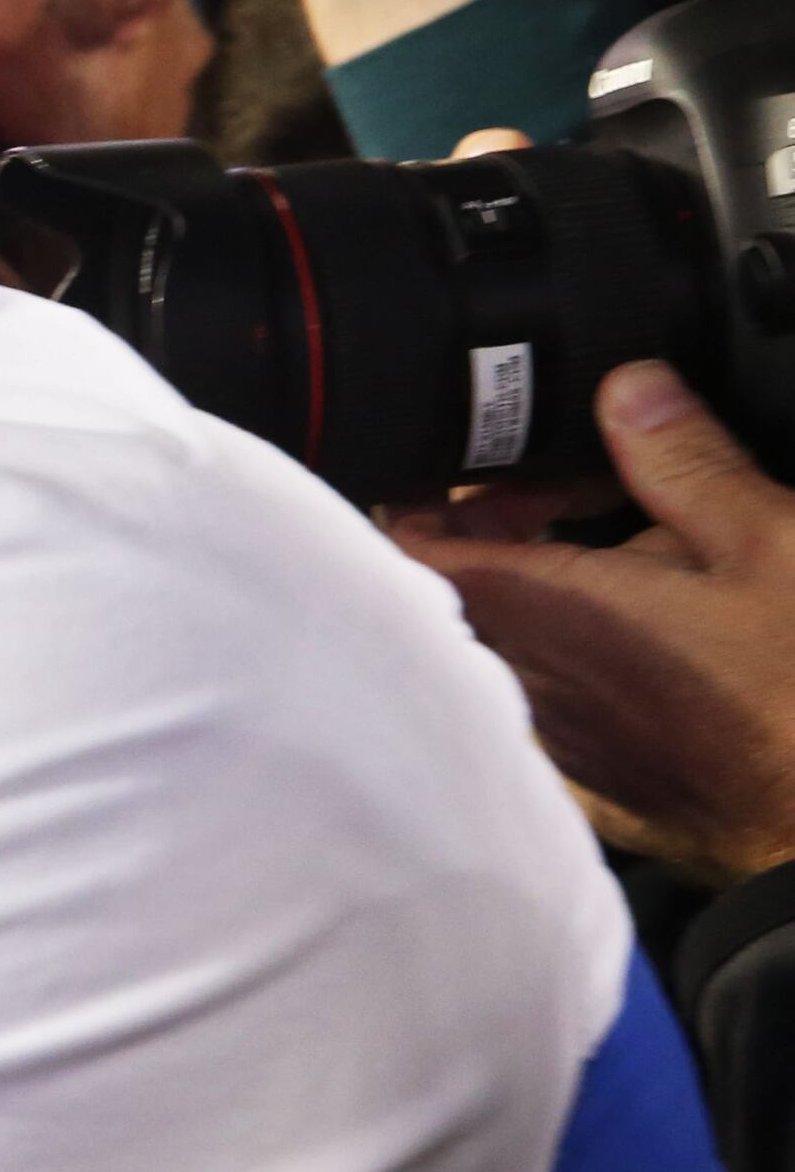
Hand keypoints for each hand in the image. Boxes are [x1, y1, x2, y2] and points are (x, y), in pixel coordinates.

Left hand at [393, 358, 794, 880]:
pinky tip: (636, 644)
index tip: (466, 462)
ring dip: (536, 594)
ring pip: (503, 643)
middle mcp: (515, 680)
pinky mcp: (584, 784)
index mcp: (535, 611)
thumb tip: (628, 387)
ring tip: (620, 558)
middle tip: (564, 493)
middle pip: (454, 586)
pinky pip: (546, 703)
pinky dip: (568, 662)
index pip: (411, 540)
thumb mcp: (767, 546)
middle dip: (491, 527)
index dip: (426, 490)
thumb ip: (685, 462)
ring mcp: (544, 738)